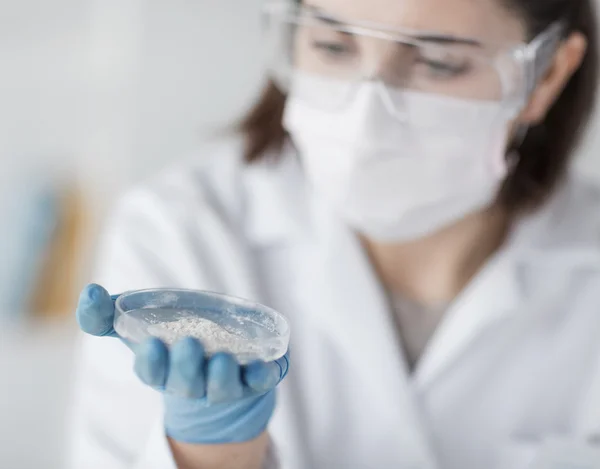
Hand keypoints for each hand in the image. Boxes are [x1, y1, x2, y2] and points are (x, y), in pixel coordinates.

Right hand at [76, 283, 288, 443]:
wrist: (211, 363)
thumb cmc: (168, 340)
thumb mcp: (136, 325)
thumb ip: (105, 315)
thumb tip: (88, 292)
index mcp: (161, 371)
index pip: (152, 372)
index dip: (152, 362)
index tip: (152, 344)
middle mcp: (191, 382)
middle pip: (187, 382)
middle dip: (187, 367)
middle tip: (189, 345)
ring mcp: (223, 383)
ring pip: (222, 386)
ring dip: (222, 375)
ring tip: (223, 360)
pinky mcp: (251, 379)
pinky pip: (258, 381)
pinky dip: (262, 376)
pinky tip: (266, 367)